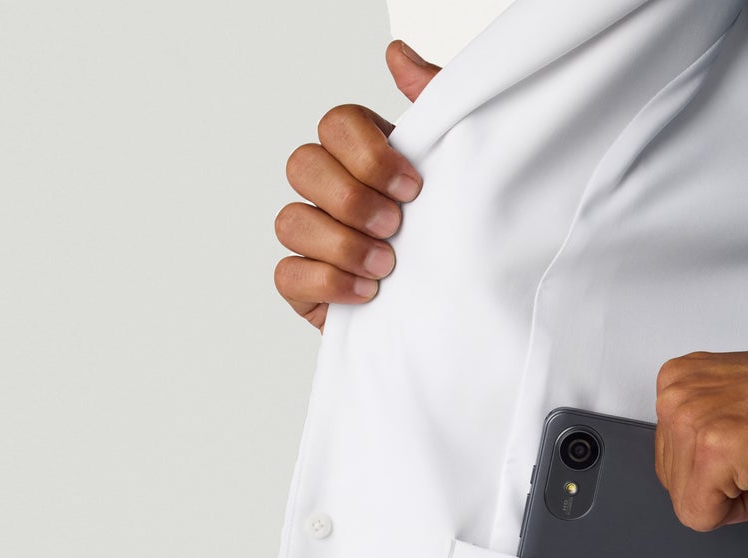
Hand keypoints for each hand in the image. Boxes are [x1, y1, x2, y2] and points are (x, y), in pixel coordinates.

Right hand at [274, 41, 439, 328]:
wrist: (460, 312)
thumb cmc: (451, 238)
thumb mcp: (455, 169)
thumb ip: (433, 104)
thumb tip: (397, 54)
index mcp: (363, 156)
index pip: (336, 124)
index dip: (368, 153)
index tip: (414, 187)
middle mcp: (330, 191)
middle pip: (304, 165)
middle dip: (351, 198)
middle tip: (396, 226)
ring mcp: (314, 239)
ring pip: (291, 221)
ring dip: (341, 243)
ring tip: (386, 267)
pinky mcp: (307, 287)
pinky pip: (288, 274)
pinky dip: (327, 283)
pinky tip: (368, 294)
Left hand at [654, 349, 747, 530]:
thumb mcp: (741, 398)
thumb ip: (710, 422)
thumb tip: (698, 463)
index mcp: (680, 378)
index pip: (671, 455)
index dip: (715, 470)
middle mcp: (678, 394)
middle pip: (674, 481)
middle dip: (719, 485)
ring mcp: (690, 422)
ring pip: (688, 501)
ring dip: (734, 497)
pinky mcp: (710, 454)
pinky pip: (702, 516)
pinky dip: (740, 511)